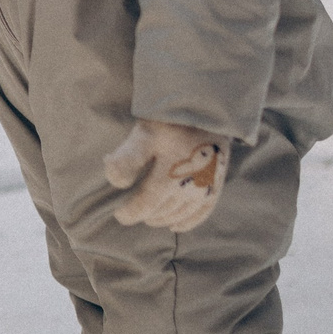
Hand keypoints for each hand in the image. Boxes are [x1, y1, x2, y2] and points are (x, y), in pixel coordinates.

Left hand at [102, 119, 229, 230]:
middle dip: (144, 213)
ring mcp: (205, 189)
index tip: (118, 213)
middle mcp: (189, 188)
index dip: (130, 213)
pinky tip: (174, 226)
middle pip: (161, 211)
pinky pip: (201, 213)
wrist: (206, 108)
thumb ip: (127, 159)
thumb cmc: (170, 121)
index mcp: (170, 177)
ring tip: (149, 216)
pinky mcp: (216, 185)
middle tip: (133, 211)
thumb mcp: (143, 136)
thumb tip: (116, 184)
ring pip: (179, 214)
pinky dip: (187, 222)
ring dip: (162, 218)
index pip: (145, 205)